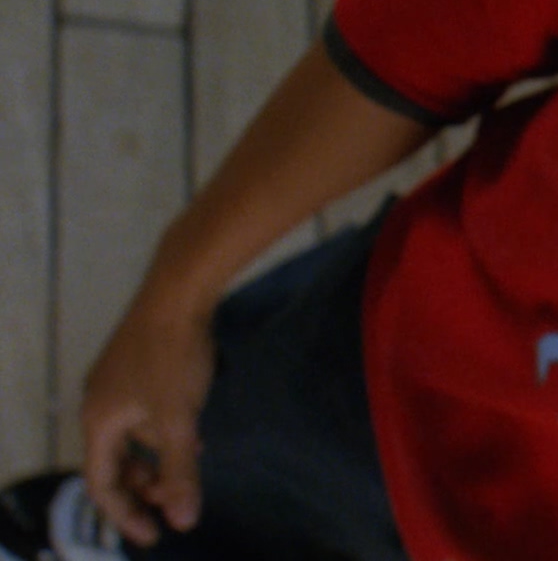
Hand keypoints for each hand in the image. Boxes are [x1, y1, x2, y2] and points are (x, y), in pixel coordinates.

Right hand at [78, 298, 215, 546]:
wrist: (178, 290)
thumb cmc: (173, 357)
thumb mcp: (179, 420)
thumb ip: (180, 470)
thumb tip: (183, 520)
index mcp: (98, 421)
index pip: (102, 482)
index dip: (125, 513)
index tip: (152, 534)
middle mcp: (98, 403)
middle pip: (113, 461)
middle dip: (141, 488)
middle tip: (172, 504)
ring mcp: (114, 381)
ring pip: (130, 437)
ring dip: (155, 460)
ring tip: (184, 473)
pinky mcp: (135, 364)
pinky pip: (142, 415)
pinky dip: (161, 434)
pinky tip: (191, 436)